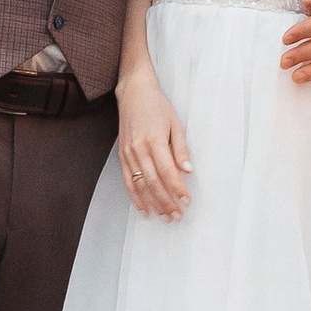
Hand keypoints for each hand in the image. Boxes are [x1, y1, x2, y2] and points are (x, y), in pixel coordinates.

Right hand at [116, 71, 191, 219]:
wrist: (133, 93)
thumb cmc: (157, 107)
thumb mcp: (176, 124)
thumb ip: (181, 149)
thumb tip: (188, 171)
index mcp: (154, 141)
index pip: (168, 172)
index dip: (178, 189)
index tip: (187, 201)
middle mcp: (139, 149)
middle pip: (153, 183)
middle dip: (167, 202)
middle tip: (177, 216)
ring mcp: (128, 154)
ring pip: (140, 186)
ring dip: (153, 204)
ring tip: (164, 217)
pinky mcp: (122, 156)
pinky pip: (128, 182)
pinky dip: (136, 198)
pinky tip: (145, 209)